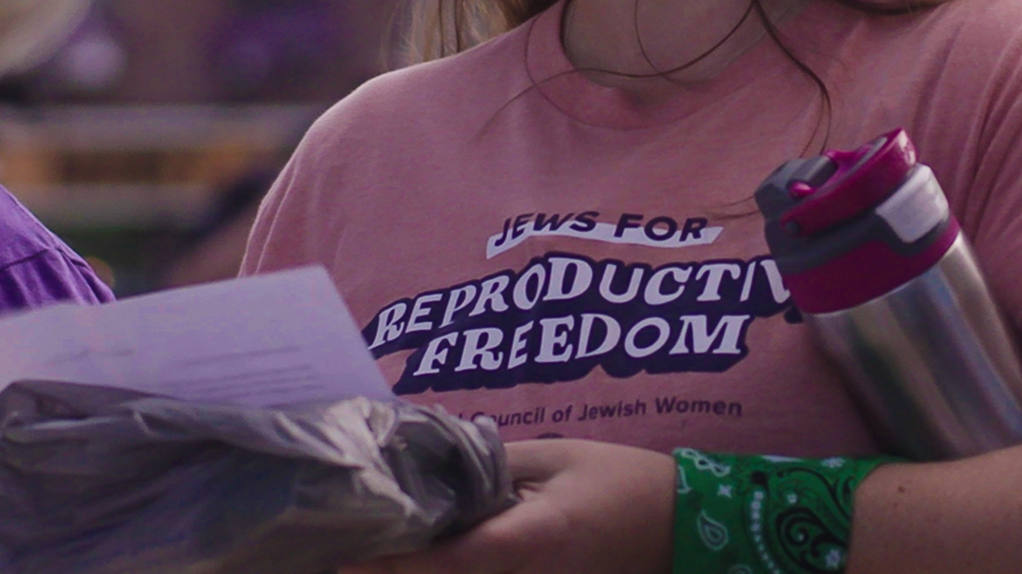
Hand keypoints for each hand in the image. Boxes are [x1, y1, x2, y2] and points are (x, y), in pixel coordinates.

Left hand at [343, 438, 674, 573]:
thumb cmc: (621, 483)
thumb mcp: (556, 458)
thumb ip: (490, 465)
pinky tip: (420, 561)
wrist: (683, 529)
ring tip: (365, 556)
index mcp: (531, 541)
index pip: (447, 562)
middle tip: (338, 552)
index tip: (341, 557)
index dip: (391, 565)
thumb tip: (428, 467)